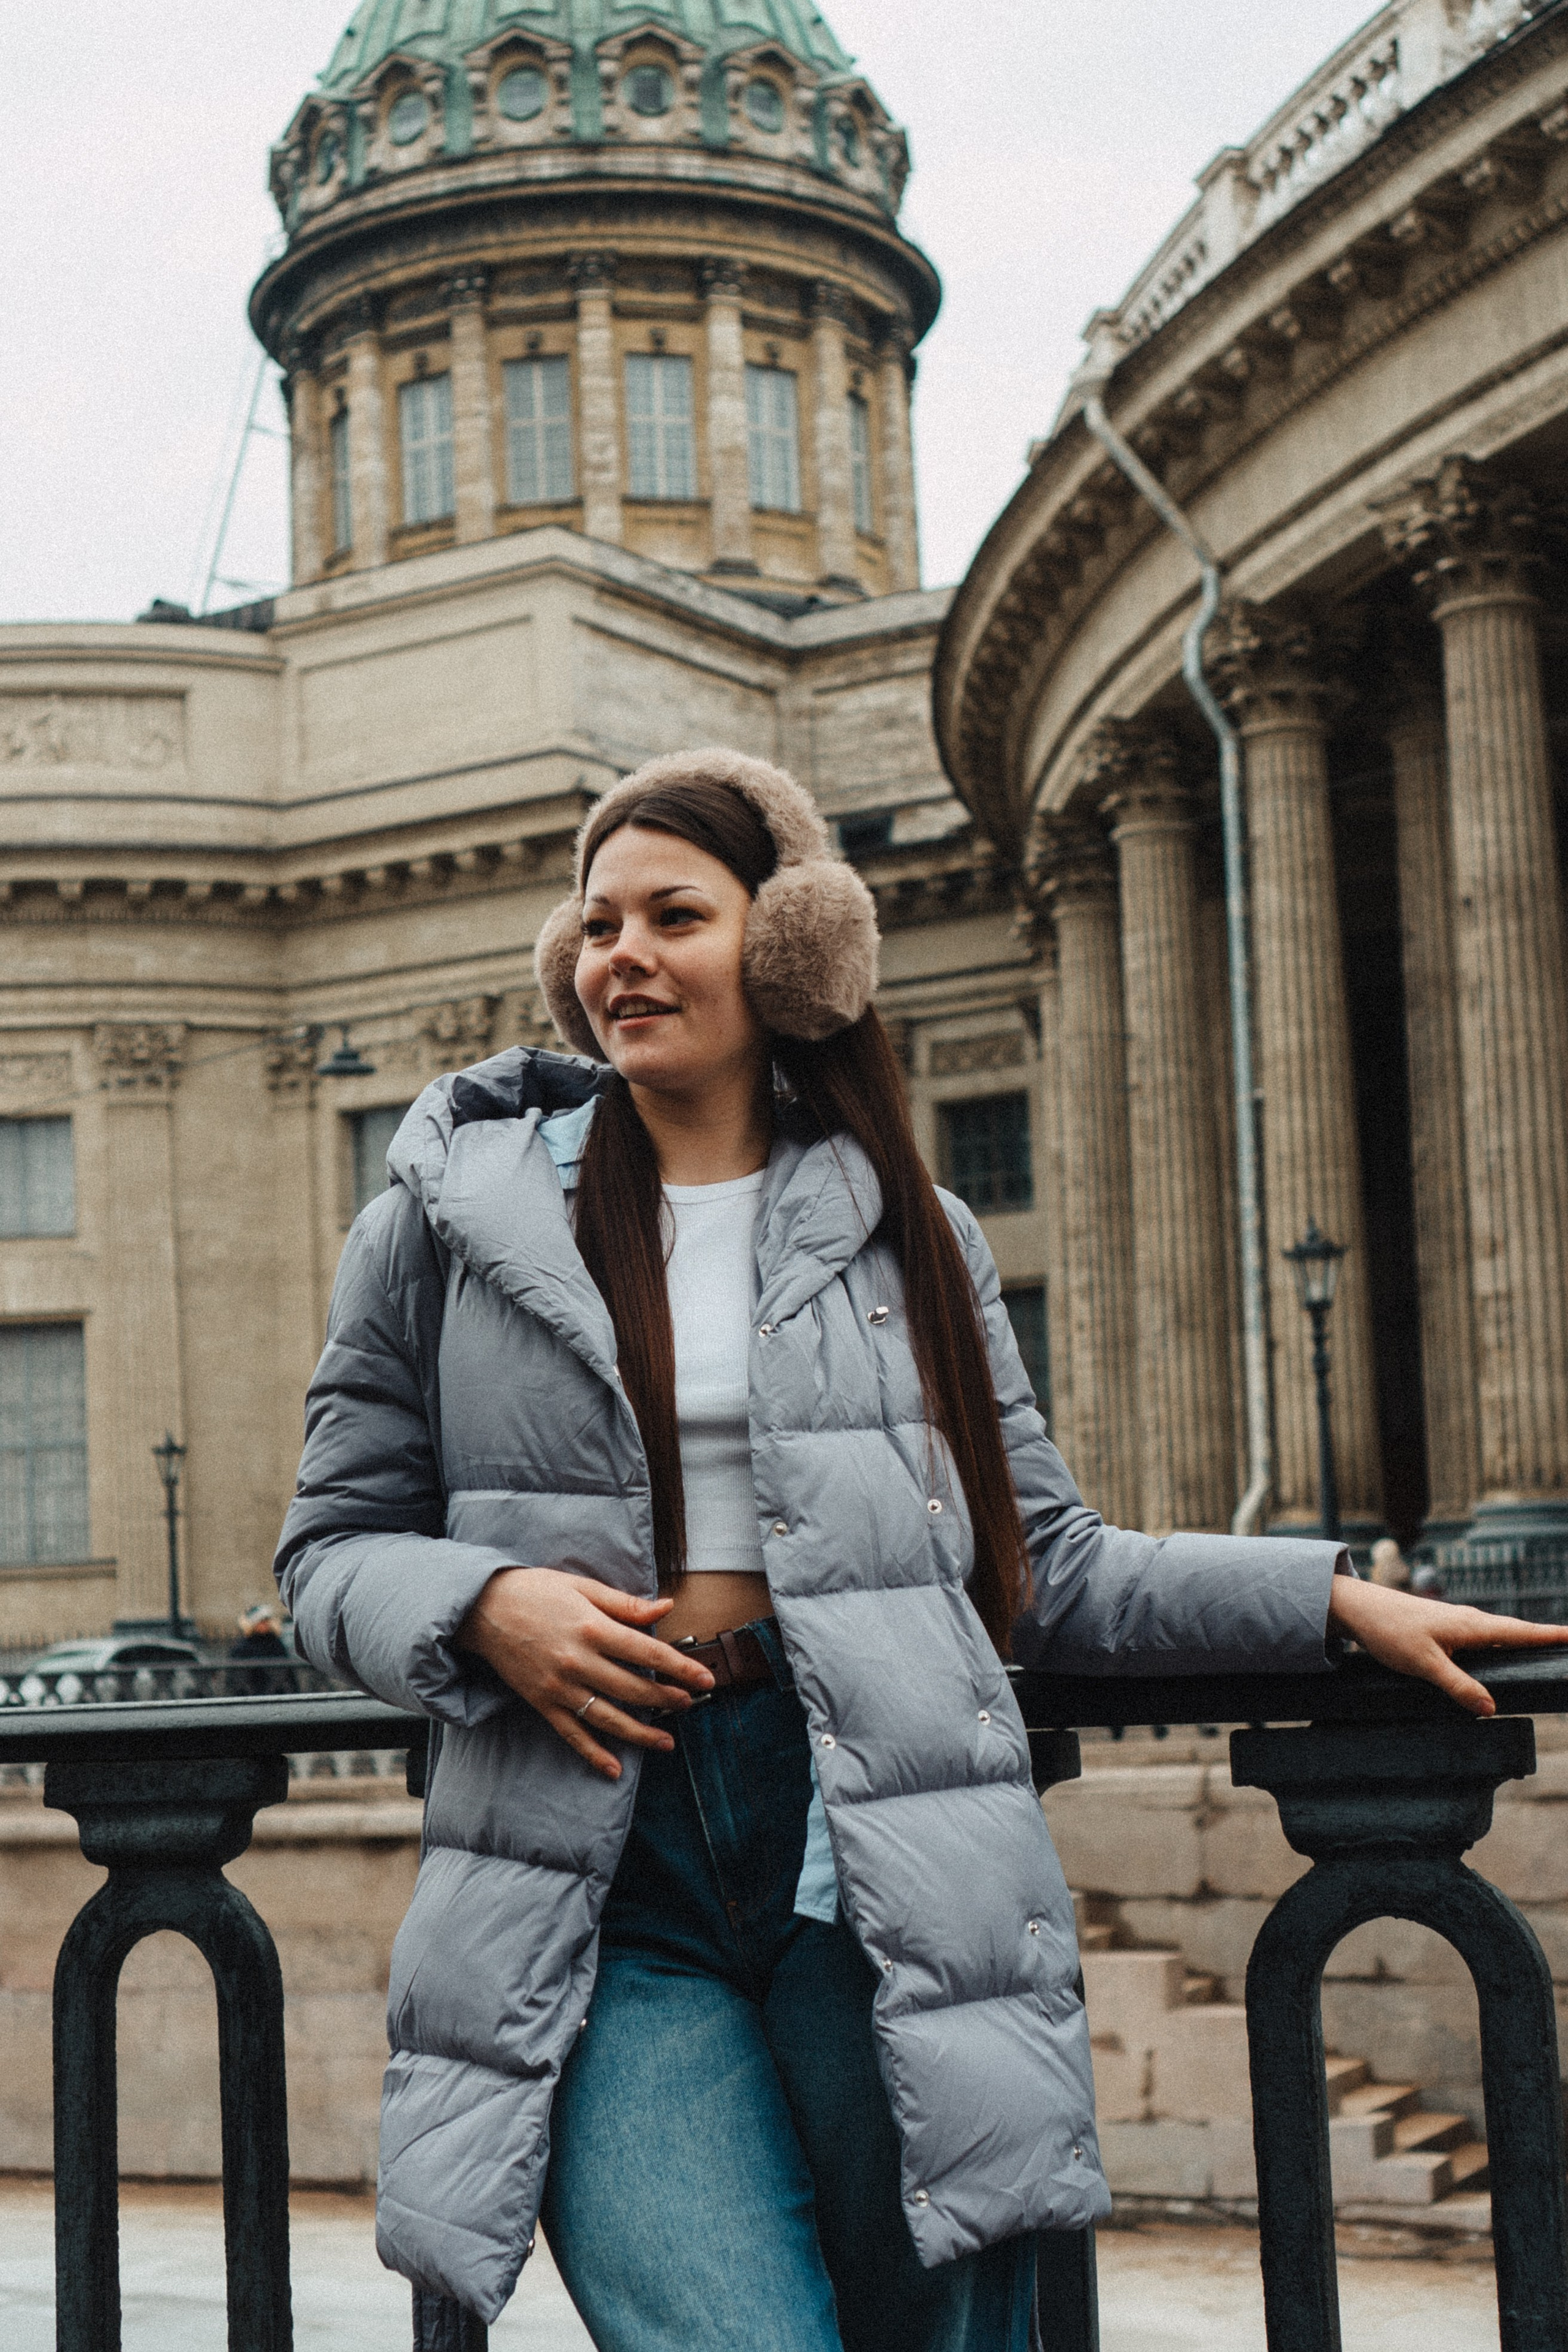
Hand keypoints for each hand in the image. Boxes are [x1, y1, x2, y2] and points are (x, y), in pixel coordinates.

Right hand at [456, 1568, 713, 1778]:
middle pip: (633, 1687)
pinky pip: (572, 1734)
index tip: (705, 1678)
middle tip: (689, 1704)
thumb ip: (625, 1604)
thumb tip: (666, 1607)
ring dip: (640, 1733)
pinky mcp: (542, 1702)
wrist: (482, 1608)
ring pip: (608, 1717)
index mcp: (592, 1628)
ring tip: (666, 1742)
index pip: (647, 1651)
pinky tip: (614, 1769)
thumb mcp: (583, 1587)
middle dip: (666, 1698)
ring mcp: (559, 1686)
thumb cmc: (535, 1591)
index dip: (680, 1667)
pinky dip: (593, 1753)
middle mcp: (578, 1661)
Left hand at [1327, 1575, 1567, 1716]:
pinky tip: (1504, 1654)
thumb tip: (1490, 1709)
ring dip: (1525, 1640)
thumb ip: (1458, 1685)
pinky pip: (1485, 1637)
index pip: (1521, 1631)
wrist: (1360, 1609)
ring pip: (1500, 1634)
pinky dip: (1502, 1643)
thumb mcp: (1424, 1664)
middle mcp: (1470, 1621)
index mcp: (1471, 1626)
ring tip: (1548, 1651)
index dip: (1551, 1635)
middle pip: (1517, 1631)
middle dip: (1545, 1639)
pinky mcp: (1447, 1629)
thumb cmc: (1390, 1631)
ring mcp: (1459, 1623)